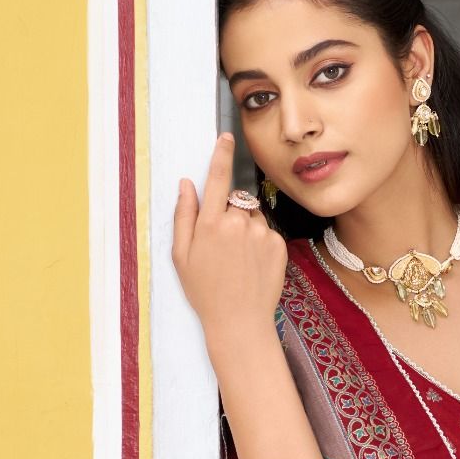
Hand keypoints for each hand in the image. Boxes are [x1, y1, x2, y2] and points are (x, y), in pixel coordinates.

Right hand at [172, 133, 286, 346]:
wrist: (239, 321)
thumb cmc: (204, 290)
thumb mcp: (181, 255)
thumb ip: (183, 216)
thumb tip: (186, 184)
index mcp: (210, 223)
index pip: (218, 177)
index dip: (222, 154)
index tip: (227, 137)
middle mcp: (237, 222)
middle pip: (236, 201)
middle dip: (230, 213)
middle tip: (222, 246)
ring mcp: (260, 232)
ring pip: (253, 216)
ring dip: (246, 228)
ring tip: (239, 259)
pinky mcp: (278, 243)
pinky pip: (267, 231)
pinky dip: (260, 242)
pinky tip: (252, 264)